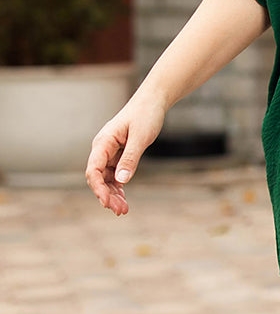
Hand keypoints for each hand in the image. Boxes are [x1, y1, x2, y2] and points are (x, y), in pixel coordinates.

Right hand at [84, 95, 164, 214]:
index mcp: (103, 142)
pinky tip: (124, 199)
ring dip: (113, 194)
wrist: (152, 102)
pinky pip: (114, 175)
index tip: (106, 202)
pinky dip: (118, 188)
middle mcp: (103, 149)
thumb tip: (121, 180)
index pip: (93, 169)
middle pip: (98, 177)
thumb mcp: (140, 137)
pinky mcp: (119, 155)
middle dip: (106, 195)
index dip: (98, 188)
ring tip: (123, 210)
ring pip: (106, 179)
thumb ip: (131, 158)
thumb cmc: (145, 115)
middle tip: (120, 211)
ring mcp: (110, 153)